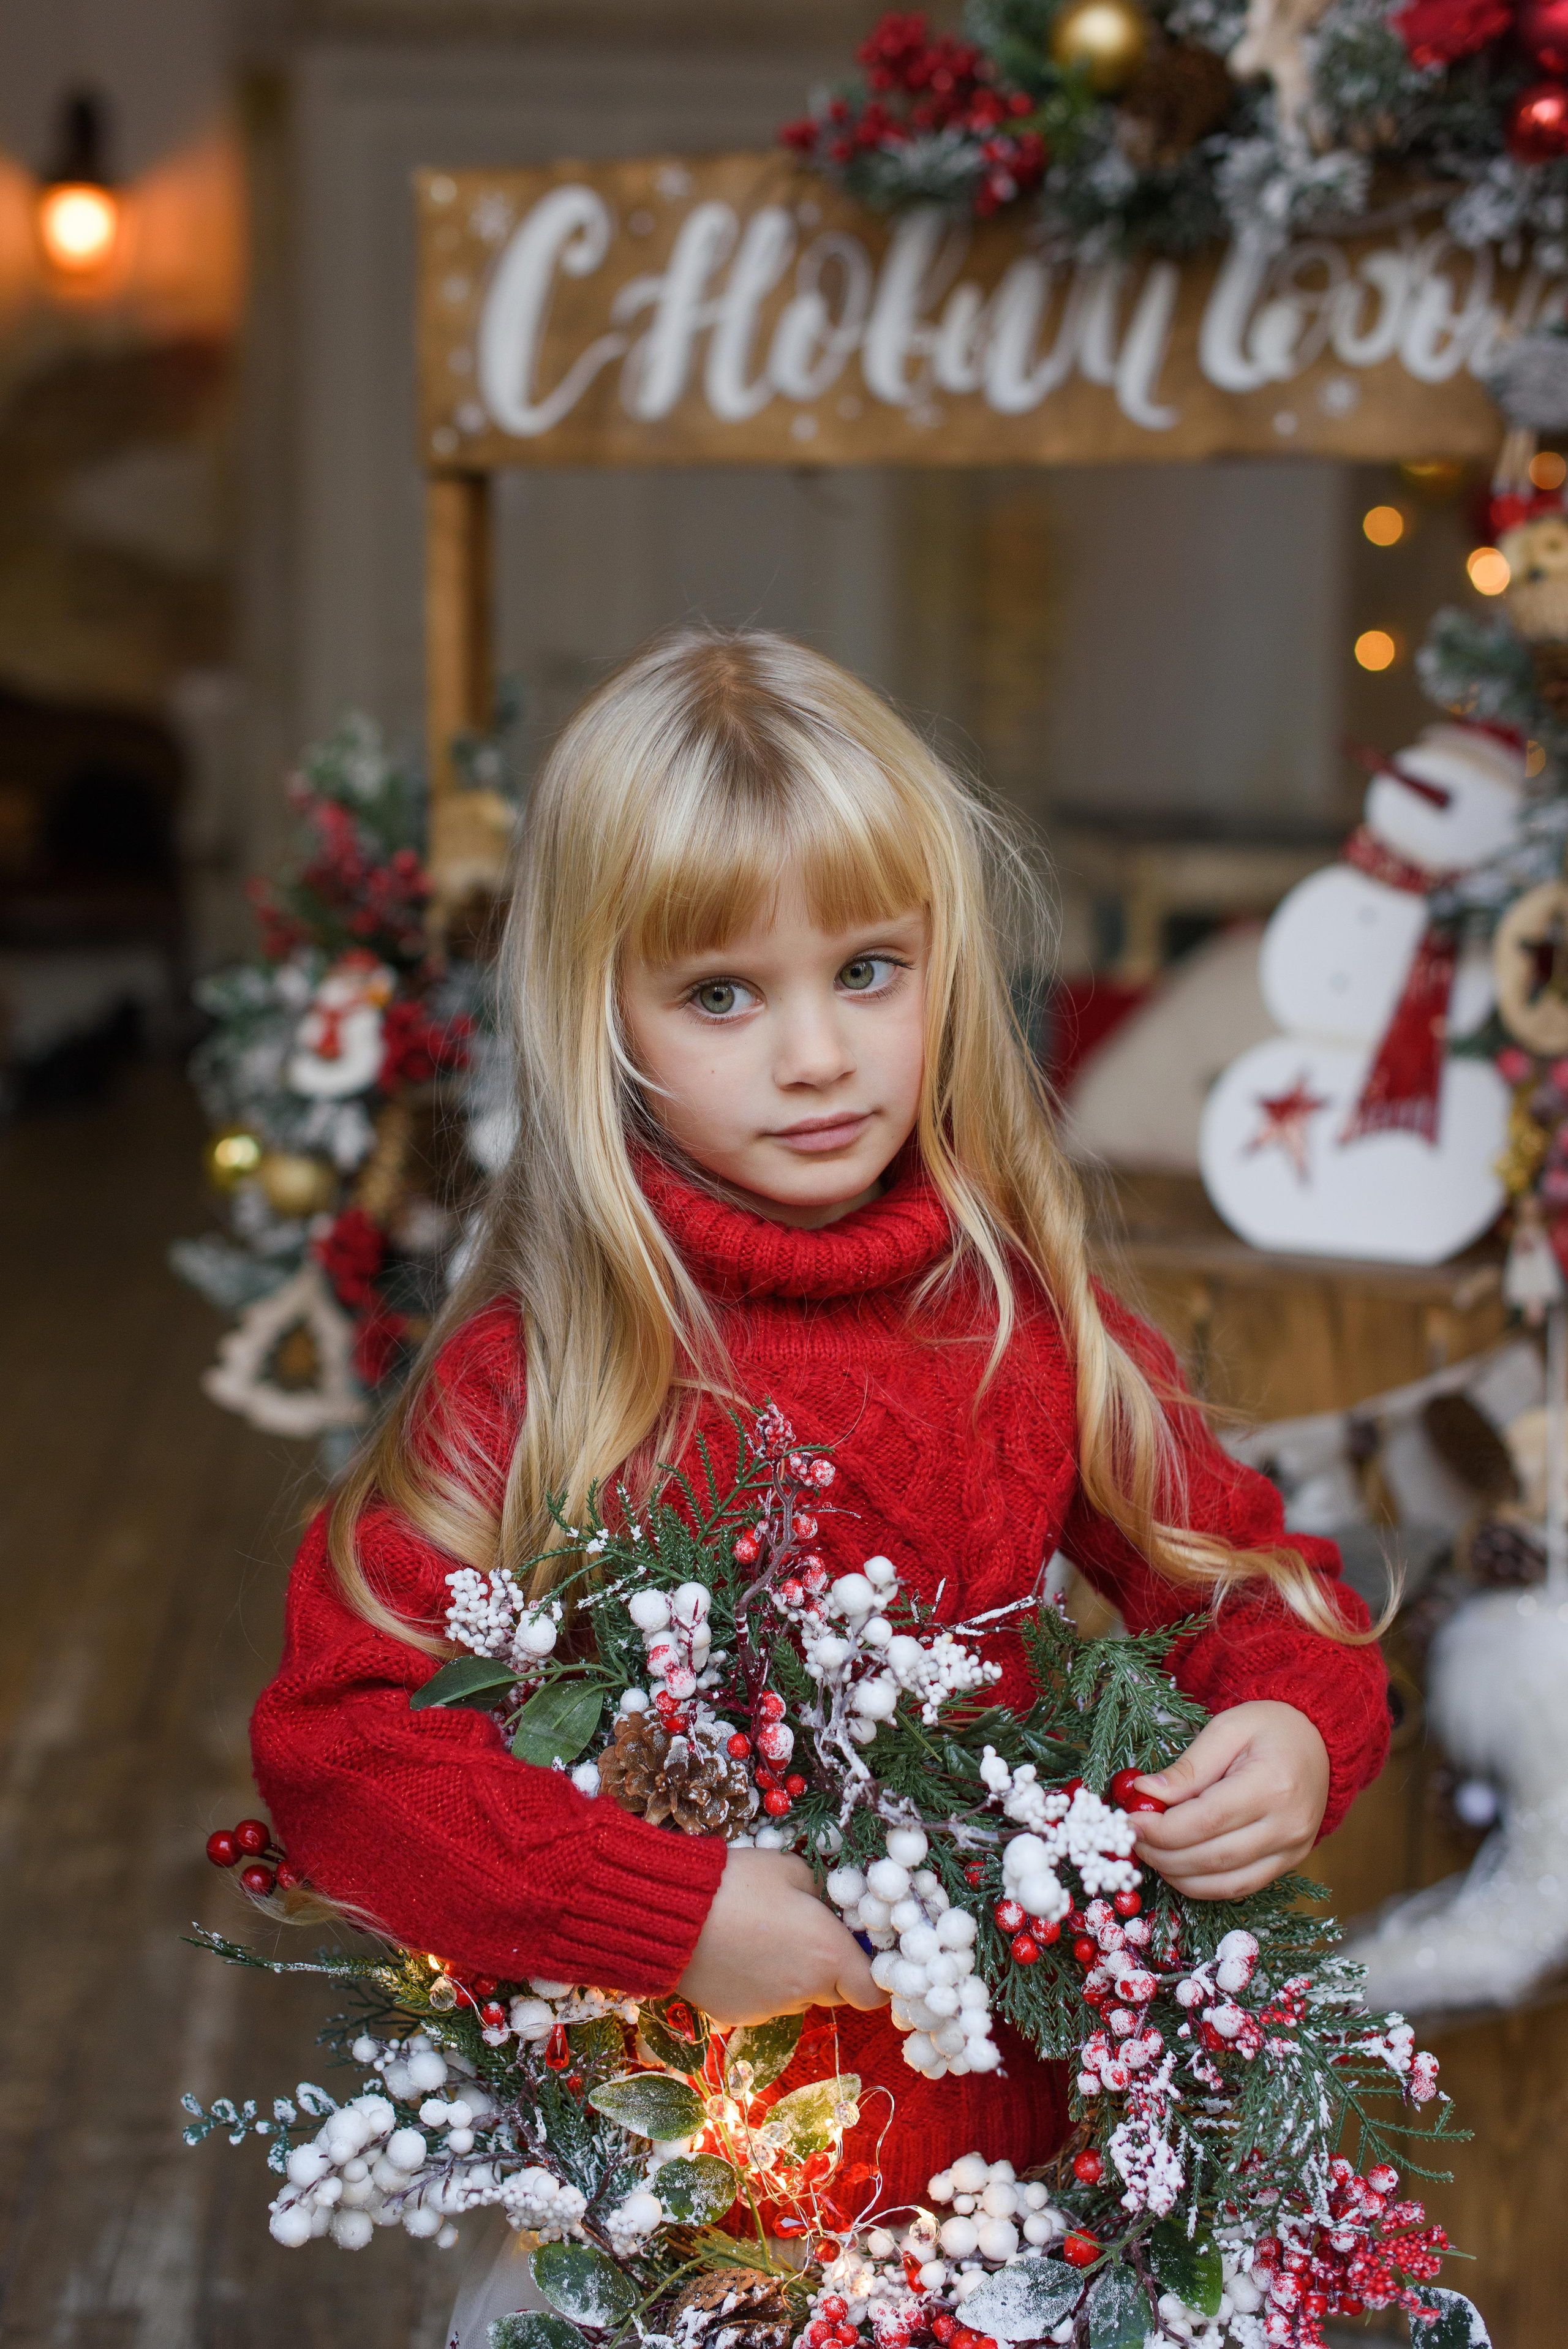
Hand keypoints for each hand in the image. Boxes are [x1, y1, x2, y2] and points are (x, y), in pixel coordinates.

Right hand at [676, 1848, 888, 2025]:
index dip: (873, 1976)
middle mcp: (804, 1991)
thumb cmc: (738, 1883)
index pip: (873, 1992)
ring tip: (757, 1937)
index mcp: (828, 1954)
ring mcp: (769, 2009)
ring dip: (790, 1976)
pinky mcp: (735, 2016)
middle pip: (834, 1992)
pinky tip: (732, 1954)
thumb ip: (818, 1893)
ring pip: (795, 1998)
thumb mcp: (790, 1869)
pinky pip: (760, 2002)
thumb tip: (821, 1907)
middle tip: (803, 1933)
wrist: (672, 1914)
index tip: (860, 1954)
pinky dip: (755, 1984)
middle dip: (828, 1969)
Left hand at [1127, 1701, 1330, 1900]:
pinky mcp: (1290, 1863)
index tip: (1129, 1823)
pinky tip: (1179, 1868)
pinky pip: (1241, 1888)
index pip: (1205, 1821)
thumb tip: (1145, 1794)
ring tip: (1151, 1854)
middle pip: (1212, 1858)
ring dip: (1179, 1876)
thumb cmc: (1270, 1728)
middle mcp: (1288, 1826)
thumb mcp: (1227, 1729)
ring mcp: (1293, 1850)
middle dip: (1163, 1855)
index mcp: (1272, 1785)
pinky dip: (1204, 1886)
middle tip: (1132, 1840)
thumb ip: (1188, 1767)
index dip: (1161, 1829)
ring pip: (1225, 1883)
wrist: (1318, 1741)